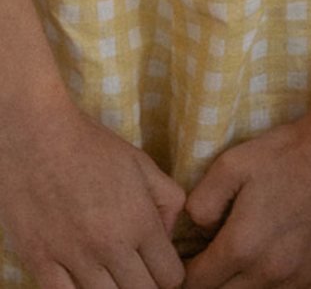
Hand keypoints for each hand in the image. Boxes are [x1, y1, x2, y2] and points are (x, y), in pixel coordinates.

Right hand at [0, 95, 184, 288]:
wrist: (37, 138)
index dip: (170, 275)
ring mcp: (73, 258)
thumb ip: (167, 200)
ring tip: (112, 276)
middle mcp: (110, 246)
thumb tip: (168, 234)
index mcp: (140, 221)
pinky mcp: (40, 262)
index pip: (169, 276)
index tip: (162, 268)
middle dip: (146, 286)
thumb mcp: (142, 164)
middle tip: (138, 272)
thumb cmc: (92, 146)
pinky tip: (82, 281)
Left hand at [181, 116, 310, 288]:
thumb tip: (196, 231)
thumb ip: (200, 203)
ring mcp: (299, 279)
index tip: (191, 258)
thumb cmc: (290, 152)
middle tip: (217, 258)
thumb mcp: (232, 163)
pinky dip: (275, 287)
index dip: (187, 272)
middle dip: (213, 281)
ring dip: (243, 285)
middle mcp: (268, 272)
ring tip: (247, 258)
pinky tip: (275, 264)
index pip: (195, 284)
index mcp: (241, 246)